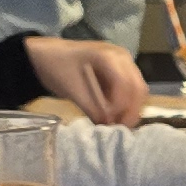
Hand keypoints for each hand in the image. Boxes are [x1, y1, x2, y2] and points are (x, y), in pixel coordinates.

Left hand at [23, 34, 145, 124]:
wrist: (47, 56)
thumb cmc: (57, 68)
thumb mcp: (72, 90)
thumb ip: (92, 108)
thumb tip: (109, 126)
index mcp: (109, 56)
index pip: (125, 84)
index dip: (120, 106)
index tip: (108, 122)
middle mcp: (122, 58)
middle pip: (138, 88)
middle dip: (131, 111)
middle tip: (119, 129)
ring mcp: (124, 65)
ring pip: (138, 91)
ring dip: (131, 110)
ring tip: (117, 124)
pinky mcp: (122, 73)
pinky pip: (131, 92)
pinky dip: (126, 106)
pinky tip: (115, 116)